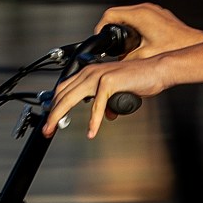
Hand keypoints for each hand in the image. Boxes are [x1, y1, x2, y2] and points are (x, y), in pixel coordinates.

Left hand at [44, 54, 173, 138]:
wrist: (157, 70)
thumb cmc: (140, 79)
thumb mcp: (117, 92)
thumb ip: (107, 102)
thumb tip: (105, 116)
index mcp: (89, 72)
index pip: (63, 89)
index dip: (53, 105)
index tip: (50, 121)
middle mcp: (90, 71)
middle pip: (62, 95)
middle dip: (51, 114)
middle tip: (46, 130)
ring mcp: (98, 76)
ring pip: (71, 99)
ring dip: (59, 116)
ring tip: (54, 130)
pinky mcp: (109, 82)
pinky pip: (97, 106)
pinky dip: (93, 121)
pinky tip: (91, 132)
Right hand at [94, 3, 202, 59]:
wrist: (195, 44)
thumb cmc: (175, 48)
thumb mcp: (146, 56)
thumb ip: (127, 59)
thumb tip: (115, 64)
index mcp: (140, 15)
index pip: (110, 14)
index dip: (101, 27)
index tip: (100, 39)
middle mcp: (145, 8)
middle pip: (118, 13)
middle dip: (111, 28)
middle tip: (109, 45)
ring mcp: (152, 10)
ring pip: (128, 15)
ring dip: (122, 28)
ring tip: (121, 45)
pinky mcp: (158, 15)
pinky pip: (138, 17)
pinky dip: (132, 27)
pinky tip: (135, 42)